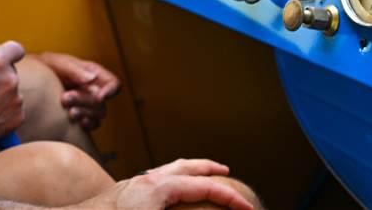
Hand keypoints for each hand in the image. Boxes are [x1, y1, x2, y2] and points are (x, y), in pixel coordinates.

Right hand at [0, 41, 24, 147]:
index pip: (16, 49)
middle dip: (0, 79)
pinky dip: (3, 113)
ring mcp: (16, 99)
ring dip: (1, 97)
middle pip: (11, 73)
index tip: (9, 60)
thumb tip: (2, 56)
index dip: (11, 54)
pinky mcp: (18, 117)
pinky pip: (13, 111)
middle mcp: (10, 78)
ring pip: (12, 93)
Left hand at [37, 51, 119, 129]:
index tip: (99, 97)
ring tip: (68, 111)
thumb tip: (92, 79)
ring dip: (84, 113)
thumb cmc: (47, 67)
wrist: (33, 79)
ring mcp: (87, 104)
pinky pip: (91, 124)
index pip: (113, 83)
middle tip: (65, 98)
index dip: (110, 91)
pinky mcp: (80, 115)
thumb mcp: (58, 63)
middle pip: (101, 101)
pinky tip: (77, 123)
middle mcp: (93, 90)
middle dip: (85, 101)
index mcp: (93, 73)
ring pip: (97, 114)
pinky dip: (86, 125)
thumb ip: (75, 70)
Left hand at [71, 159, 254, 209]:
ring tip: (202, 176)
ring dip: (189, 171)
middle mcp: (146, 180)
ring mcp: (133, 183)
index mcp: (158, 189)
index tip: (248, 208)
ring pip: (168, 169)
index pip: (203, 187)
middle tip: (227, 174)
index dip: (229, 198)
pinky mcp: (124, 191)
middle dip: (209, 170)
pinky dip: (171, 179)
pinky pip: (155, 178)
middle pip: (185, 167)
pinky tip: (171, 191)